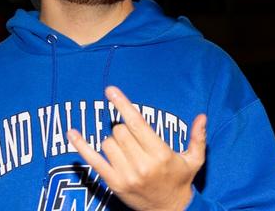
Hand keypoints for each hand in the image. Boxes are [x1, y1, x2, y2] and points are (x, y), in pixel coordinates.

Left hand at [67, 86, 206, 210]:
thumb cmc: (181, 181)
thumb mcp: (194, 159)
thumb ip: (197, 137)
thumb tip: (202, 116)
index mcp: (160, 154)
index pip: (136, 123)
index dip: (122, 104)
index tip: (110, 91)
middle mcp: (142, 164)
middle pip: (120, 131)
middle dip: (124, 128)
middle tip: (134, 138)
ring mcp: (125, 175)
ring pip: (107, 143)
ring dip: (114, 141)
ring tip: (126, 150)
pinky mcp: (114, 183)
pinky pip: (92, 160)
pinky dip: (80, 146)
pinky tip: (72, 133)